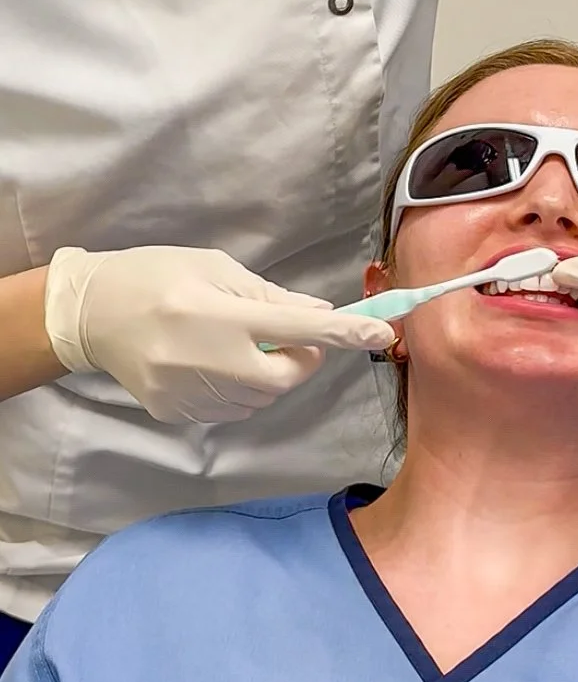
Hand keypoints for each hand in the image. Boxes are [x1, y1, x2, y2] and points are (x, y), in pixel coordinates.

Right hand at [44, 245, 394, 424]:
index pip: (297, 328)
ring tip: (235, 343)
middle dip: (301, 359)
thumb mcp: (214, 266)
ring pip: (260, 399)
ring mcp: (189, 395)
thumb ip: (269, 295)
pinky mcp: (176, 415)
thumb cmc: (157, 274)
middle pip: (285, 378)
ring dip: (268, 374)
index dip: (344, 331)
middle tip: (286, 336)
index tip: (382, 332)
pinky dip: (239, 389)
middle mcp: (207, 360)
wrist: (91, 313)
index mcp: (218, 313)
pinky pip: (231, 409)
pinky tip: (211, 363)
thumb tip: (319, 313)